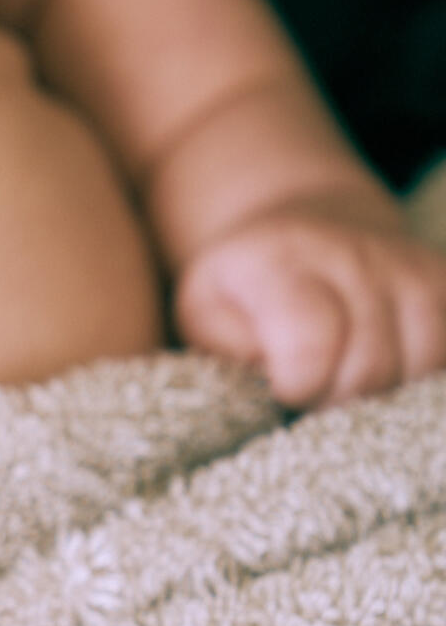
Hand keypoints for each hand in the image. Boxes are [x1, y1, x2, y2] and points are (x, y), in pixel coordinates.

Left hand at [176, 192, 445, 407]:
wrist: (300, 226)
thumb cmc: (241, 286)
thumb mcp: (204, 312)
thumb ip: (227, 348)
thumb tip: (271, 377)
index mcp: (280, 261)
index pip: (312, 343)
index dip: (299, 386)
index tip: (281, 389)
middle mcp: (352, 254)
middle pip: (369, 366)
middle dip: (334, 399)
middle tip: (309, 390)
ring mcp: (406, 264)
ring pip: (418, 365)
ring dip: (379, 392)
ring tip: (340, 378)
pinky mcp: (442, 279)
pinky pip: (444, 353)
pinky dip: (415, 375)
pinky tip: (379, 367)